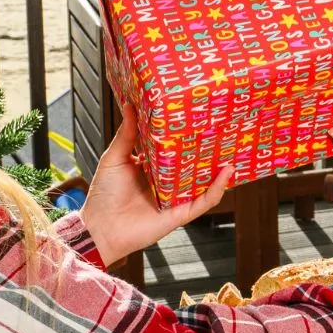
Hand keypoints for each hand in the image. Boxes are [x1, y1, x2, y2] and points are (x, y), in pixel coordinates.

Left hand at [79, 102, 230, 265]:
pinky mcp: (181, 213)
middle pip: (191, 164)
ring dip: (218, 168)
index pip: (172, 149)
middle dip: (206, 149)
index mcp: (151, 168)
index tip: (194, 116)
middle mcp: (166, 183)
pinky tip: (227, 173)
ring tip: (232, 148)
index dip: (183, 135)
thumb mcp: (114, 158)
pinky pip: (204, 201)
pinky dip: (218, 188)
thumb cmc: (104, 195)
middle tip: (219, 128)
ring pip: (203, 181)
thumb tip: (130, 106)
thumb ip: (126, 134)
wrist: (101, 227)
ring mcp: (176, 198)